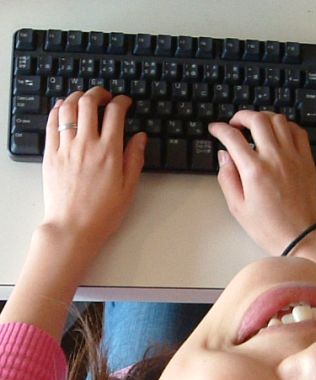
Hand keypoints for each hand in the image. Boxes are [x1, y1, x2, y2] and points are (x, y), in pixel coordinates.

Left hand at [42, 87, 146, 250]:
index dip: (122, 102)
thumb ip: (135, 159)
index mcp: (109, 153)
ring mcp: (66, 148)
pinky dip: (58, 110)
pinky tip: (63, 109)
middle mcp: (87, 145)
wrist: (73, 227)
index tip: (125, 102)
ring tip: (84, 99)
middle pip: (89, 102)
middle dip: (98, 93)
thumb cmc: (102, 213)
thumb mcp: (128, 189)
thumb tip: (140, 138)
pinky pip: (52, 122)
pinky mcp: (51, 154)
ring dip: (77, 96)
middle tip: (104, 96)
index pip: (115, 113)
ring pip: (68, 107)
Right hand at [208, 111, 315, 254]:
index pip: (232, 137)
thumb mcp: (238, 207)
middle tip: (234, 123)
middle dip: (241, 116)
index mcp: (254, 171)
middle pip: (257, 120)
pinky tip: (278, 133)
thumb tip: (224, 156)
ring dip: (263, 118)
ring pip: (278, 120)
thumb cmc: (269, 227)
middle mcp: (274, 158)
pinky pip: (298, 131)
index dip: (220, 129)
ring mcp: (293, 157)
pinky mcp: (306, 161)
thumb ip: (227, 178)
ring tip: (255, 126)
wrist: (300, 237)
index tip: (215, 129)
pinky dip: (286, 126)